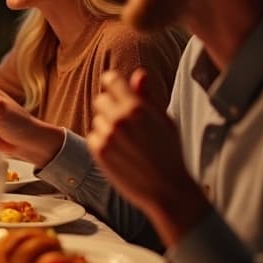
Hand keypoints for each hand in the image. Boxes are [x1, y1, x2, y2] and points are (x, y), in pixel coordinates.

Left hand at [87, 69, 208, 243]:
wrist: (167, 188)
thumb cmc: (170, 153)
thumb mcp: (164, 120)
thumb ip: (148, 96)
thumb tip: (139, 74)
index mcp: (137, 107)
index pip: (111, 80)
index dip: (112, 83)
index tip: (114, 88)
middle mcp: (119, 118)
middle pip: (100, 99)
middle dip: (110, 107)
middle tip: (125, 122)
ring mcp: (107, 135)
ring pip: (97, 120)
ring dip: (107, 126)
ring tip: (127, 141)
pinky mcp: (99, 151)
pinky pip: (93, 136)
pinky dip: (102, 141)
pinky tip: (119, 151)